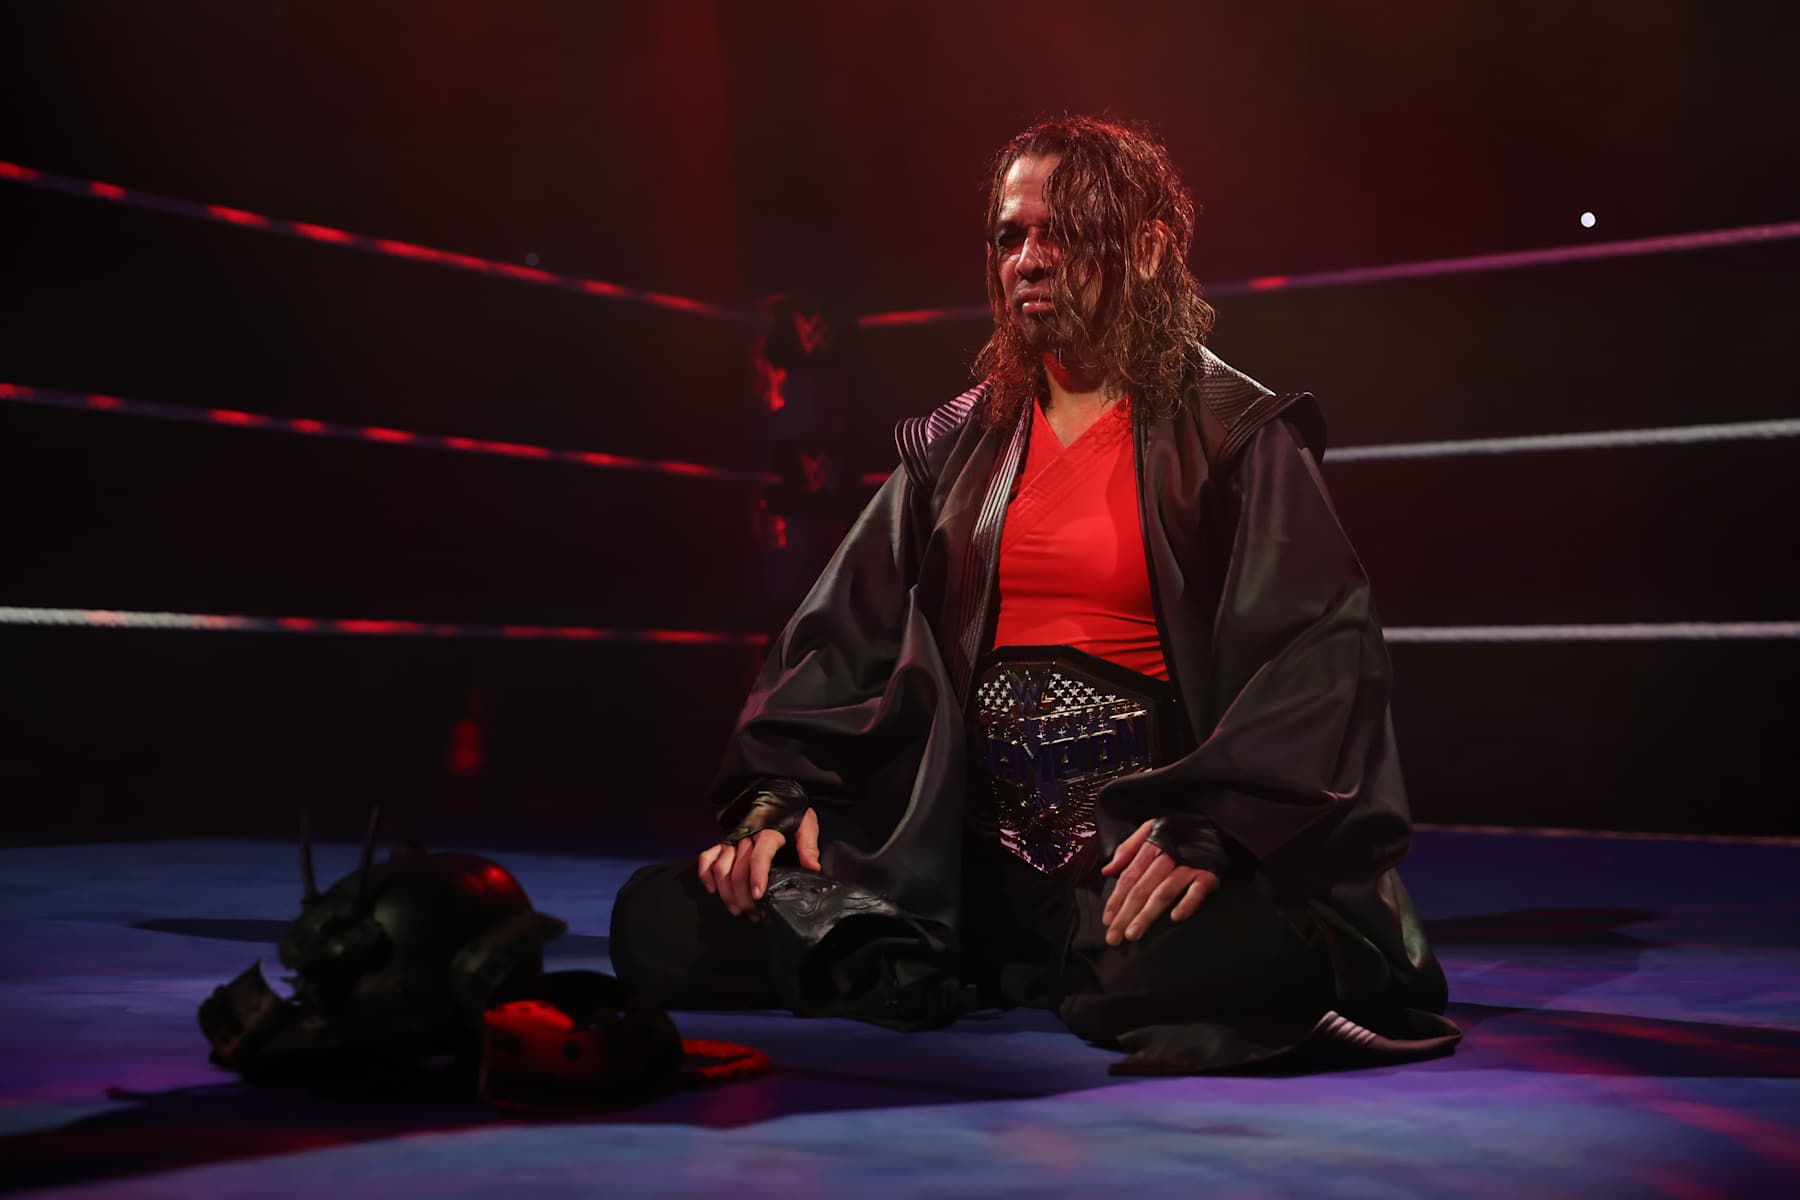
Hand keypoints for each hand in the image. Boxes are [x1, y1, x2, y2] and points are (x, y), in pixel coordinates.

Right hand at [697, 807, 820, 917]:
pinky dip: (705, 875)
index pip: (759, 856)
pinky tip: (712, 890)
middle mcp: (746, 836)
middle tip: (753, 913)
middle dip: (743, 895)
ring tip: (737, 910)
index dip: (757, 876)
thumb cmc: (790, 811)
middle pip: (738, 869)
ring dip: (726, 892)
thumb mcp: (806, 823)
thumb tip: (811, 867)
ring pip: (721, 868)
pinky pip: (707, 858)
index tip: (758, 895)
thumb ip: (808, 845)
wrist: (774, 794)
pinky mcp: (723, 842)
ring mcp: (731, 840)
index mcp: (768, 831)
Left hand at [1099, 818, 1219, 945]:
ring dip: (1147, 913)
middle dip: (1126, 914)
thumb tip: (1107, 870)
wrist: (1214, 825)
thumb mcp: (1149, 830)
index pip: (1129, 876)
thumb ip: (1127, 850)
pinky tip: (1176, 917)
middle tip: (1115, 937)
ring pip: (1164, 892)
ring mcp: (1188, 866)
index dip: (1116, 899)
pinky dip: (1187, 902)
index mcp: (1151, 846)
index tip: (1107, 920)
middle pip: (1142, 888)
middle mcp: (1168, 857)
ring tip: (1134, 933)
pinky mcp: (1208, 874)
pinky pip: (1197, 890)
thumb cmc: (1178, 833)